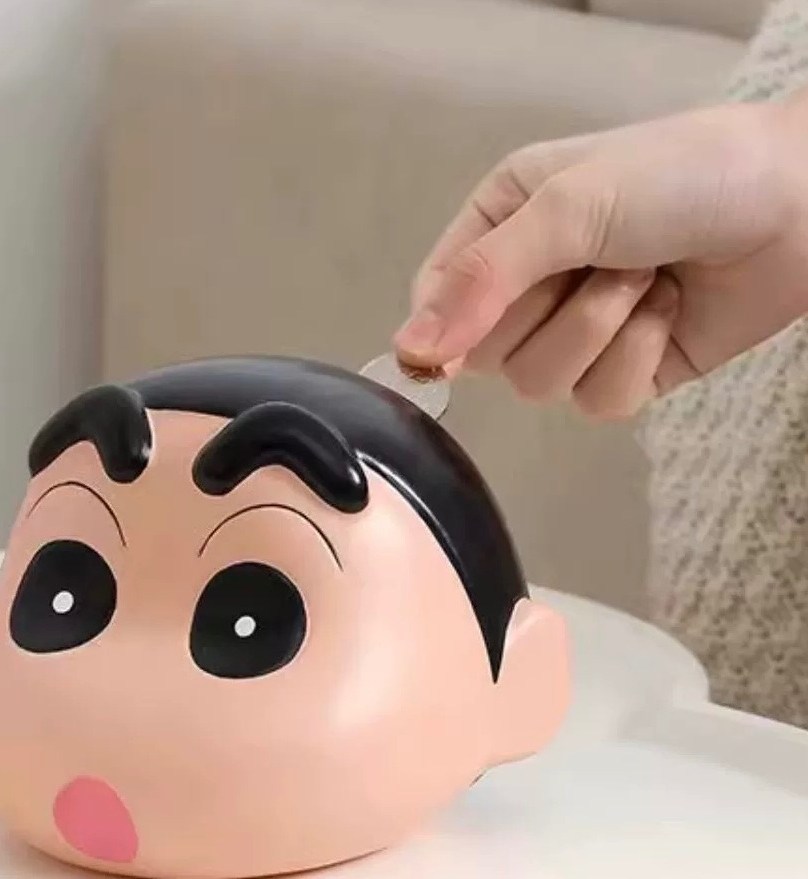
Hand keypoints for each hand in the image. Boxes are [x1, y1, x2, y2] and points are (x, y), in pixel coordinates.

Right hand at [393, 95, 807, 418]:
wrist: (800, 201)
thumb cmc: (681, 175)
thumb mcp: (570, 206)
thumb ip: (484, 278)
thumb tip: (409, 351)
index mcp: (502, 227)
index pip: (436, 302)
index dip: (444, 329)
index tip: (462, 339)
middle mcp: (529, 283)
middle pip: (484, 355)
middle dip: (547, 315)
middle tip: (599, 263)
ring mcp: (576, 332)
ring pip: (538, 385)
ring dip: (598, 333)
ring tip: (645, 279)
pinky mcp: (625, 372)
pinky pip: (596, 403)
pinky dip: (634, 360)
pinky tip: (667, 312)